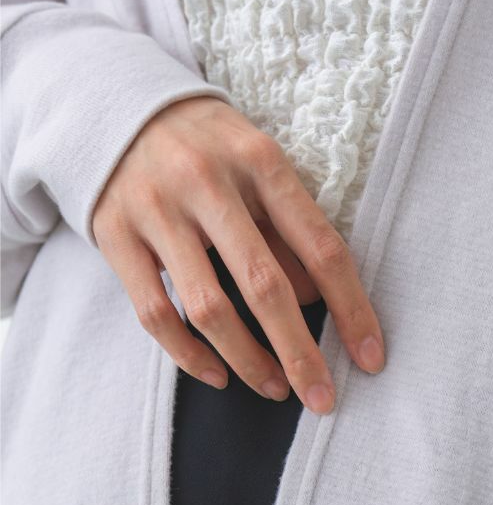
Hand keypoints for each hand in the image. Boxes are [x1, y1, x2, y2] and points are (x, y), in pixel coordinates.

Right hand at [92, 95, 384, 412]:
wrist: (110, 106)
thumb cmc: (207, 149)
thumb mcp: (257, 168)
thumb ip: (288, 231)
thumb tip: (317, 302)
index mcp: (260, 160)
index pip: (321, 246)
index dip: (351, 309)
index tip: (370, 359)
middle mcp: (208, 182)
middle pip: (265, 286)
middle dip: (300, 353)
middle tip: (322, 399)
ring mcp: (156, 209)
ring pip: (208, 308)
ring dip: (248, 361)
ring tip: (275, 389)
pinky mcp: (115, 235)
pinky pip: (155, 313)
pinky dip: (188, 355)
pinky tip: (218, 377)